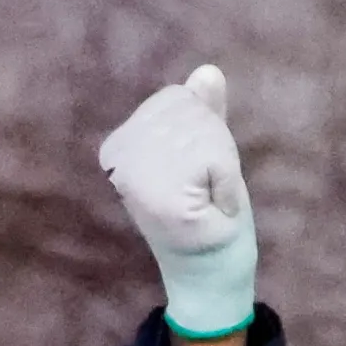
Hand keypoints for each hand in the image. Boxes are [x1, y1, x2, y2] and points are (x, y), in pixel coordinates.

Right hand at [99, 64, 257, 341]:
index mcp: (119, 142)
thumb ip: (202, 113)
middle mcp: (118, 155)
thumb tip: (208, 72)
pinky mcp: (161, 195)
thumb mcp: (205, 153)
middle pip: (192, 111)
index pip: (178, 97)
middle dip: (216, 151)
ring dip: (222, 170)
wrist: (210, 273)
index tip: (194, 175)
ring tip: (208, 201)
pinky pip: (215, 156)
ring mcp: (137, 176)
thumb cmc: (208, 213)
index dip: (203, 133)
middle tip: (205, 192)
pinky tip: (213, 210)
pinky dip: (227, 184)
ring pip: (206, 132)